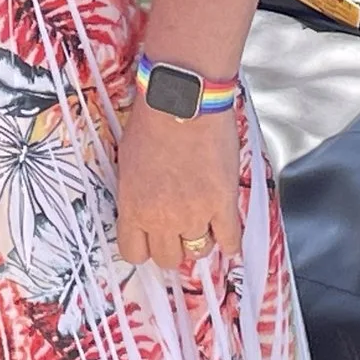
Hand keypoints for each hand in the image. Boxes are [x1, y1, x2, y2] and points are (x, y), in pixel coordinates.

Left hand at [114, 105, 241, 270]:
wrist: (183, 101)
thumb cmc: (153, 120)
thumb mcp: (129, 161)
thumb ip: (135, 193)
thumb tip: (142, 208)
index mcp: (133, 208)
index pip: (133, 254)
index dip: (145, 246)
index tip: (152, 237)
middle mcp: (162, 218)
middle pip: (167, 258)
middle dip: (173, 245)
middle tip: (179, 229)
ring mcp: (194, 214)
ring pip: (198, 251)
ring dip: (200, 239)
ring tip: (204, 222)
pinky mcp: (223, 203)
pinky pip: (230, 239)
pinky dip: (230, 241)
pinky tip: (228, 234)